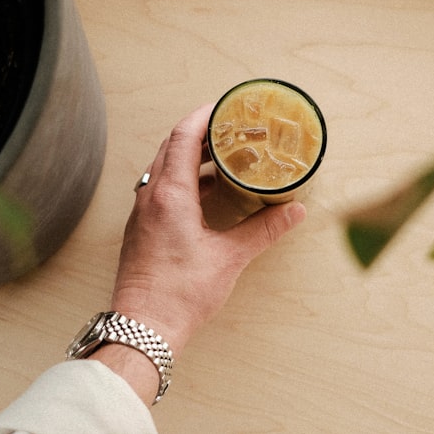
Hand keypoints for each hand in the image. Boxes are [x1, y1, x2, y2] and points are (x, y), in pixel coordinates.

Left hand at [91, 103, 305, 404]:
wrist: (143, 327)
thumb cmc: (180, 295)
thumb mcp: (230, 259)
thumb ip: (263, 230)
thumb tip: (293, 211)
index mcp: (170, 195)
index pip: (182, 138)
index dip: (202, 116)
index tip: (222, 106)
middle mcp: (151, 198)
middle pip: (170, 148)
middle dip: (198, 133)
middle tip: (227, 129)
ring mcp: (142, 213)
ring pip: (162, 168)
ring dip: (188, 156)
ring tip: (220, 157)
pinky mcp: (140, 229)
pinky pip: (159, 189)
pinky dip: (180, 179)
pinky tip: (203, 193)